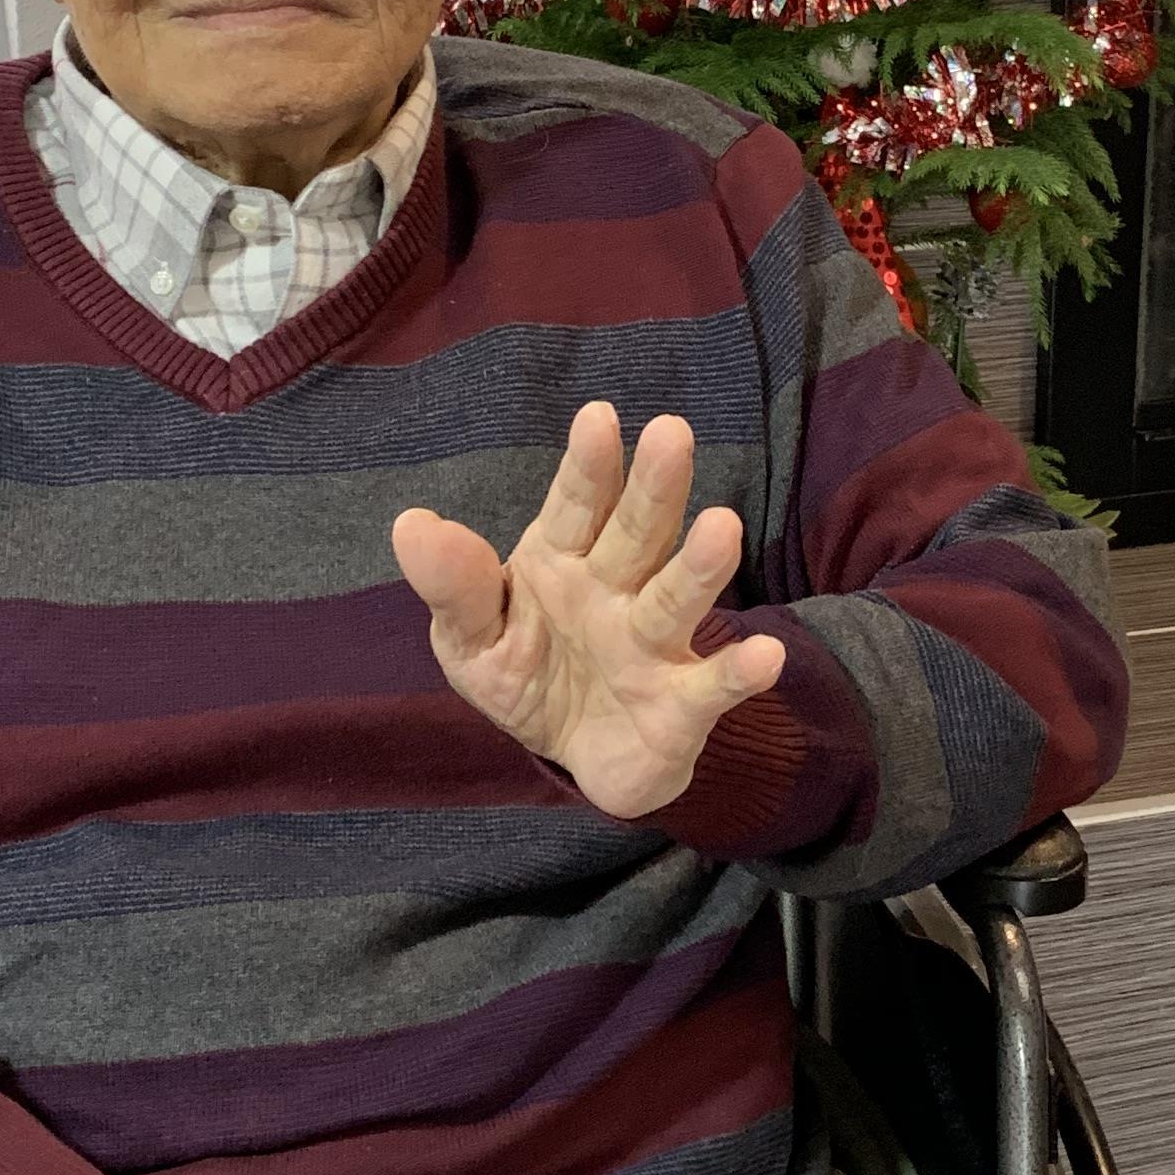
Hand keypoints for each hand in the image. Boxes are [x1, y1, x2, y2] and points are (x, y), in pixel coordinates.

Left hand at [390, 400, 786, 820]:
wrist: (577, 756)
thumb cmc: (527, 673)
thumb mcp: (472, 639)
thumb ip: (454, 587)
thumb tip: (412, 524)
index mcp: (563, 558)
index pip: (576, 504)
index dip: (589, 465)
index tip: (598, 418)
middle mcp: (618, 588)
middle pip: (637, 533)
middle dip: (653, 487)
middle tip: (672, 433)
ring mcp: (654, 644)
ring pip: (677, 598)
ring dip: (701, 566)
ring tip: (723, 526)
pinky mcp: (682, 705)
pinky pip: (712, 686)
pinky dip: (739, 672)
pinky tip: (763, 657)